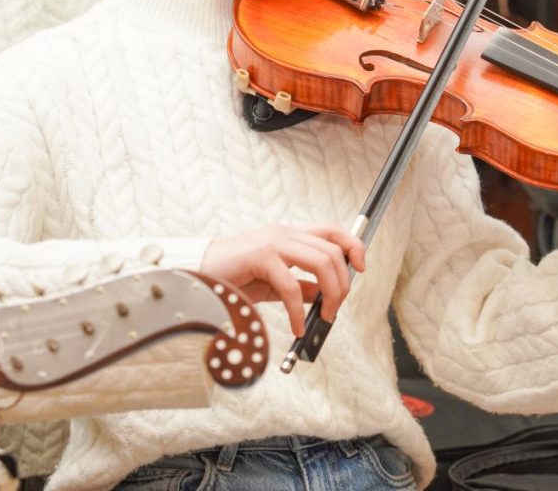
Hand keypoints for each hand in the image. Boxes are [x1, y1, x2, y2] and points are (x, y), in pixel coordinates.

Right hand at [200, 225, 365, 334]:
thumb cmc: (234, 277)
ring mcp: (273, 242)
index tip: (360, 268)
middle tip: (334, 310)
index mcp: (289, 235)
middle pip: (332, 251)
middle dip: (342, 284)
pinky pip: (290, 285)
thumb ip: (300, 286)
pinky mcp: (260, 256)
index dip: (352, 246)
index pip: (332, 231)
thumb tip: (324, 296)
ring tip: (322, 317)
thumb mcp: (274, 283)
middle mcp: (284, 233)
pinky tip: (296, 326)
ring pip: (321, 261)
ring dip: (330, 294)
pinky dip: (298, 311)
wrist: (198, 273)